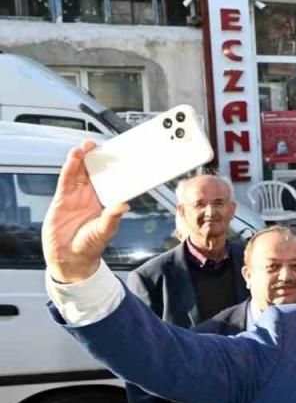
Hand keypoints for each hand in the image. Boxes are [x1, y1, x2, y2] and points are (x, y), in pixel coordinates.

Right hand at [41, 141, 128, 283]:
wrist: (68, 257)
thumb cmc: (89, 246)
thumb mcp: (103, 232)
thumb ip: (111, 218)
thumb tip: (124, 205)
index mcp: (106, 201)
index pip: (111, 180)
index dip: (113, 168)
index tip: (118, 155)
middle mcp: (92, 196)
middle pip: (94, 172)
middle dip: (97, 158)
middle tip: (100, 145)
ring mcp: (77, 196)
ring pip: (79, 172)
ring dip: (82, 159)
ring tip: (86, 147)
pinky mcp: (62, 199)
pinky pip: (66, 180)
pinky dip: (69, 168)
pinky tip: (72, 158)